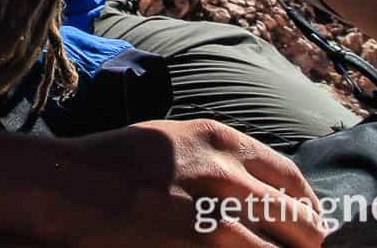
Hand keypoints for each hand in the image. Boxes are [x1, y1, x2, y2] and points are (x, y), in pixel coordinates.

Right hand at [37, 119, 327, 246]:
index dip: (309, 206)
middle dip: (309, 242)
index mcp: (219, 140)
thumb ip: (218, 159)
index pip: (291, 177)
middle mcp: (225, 175)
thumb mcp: (170, 142)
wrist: (63, 186)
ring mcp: (212, 217)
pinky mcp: (198, 247)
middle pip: (297, 221)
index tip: (313, 224)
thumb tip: (259, 192)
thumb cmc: (110, 164)